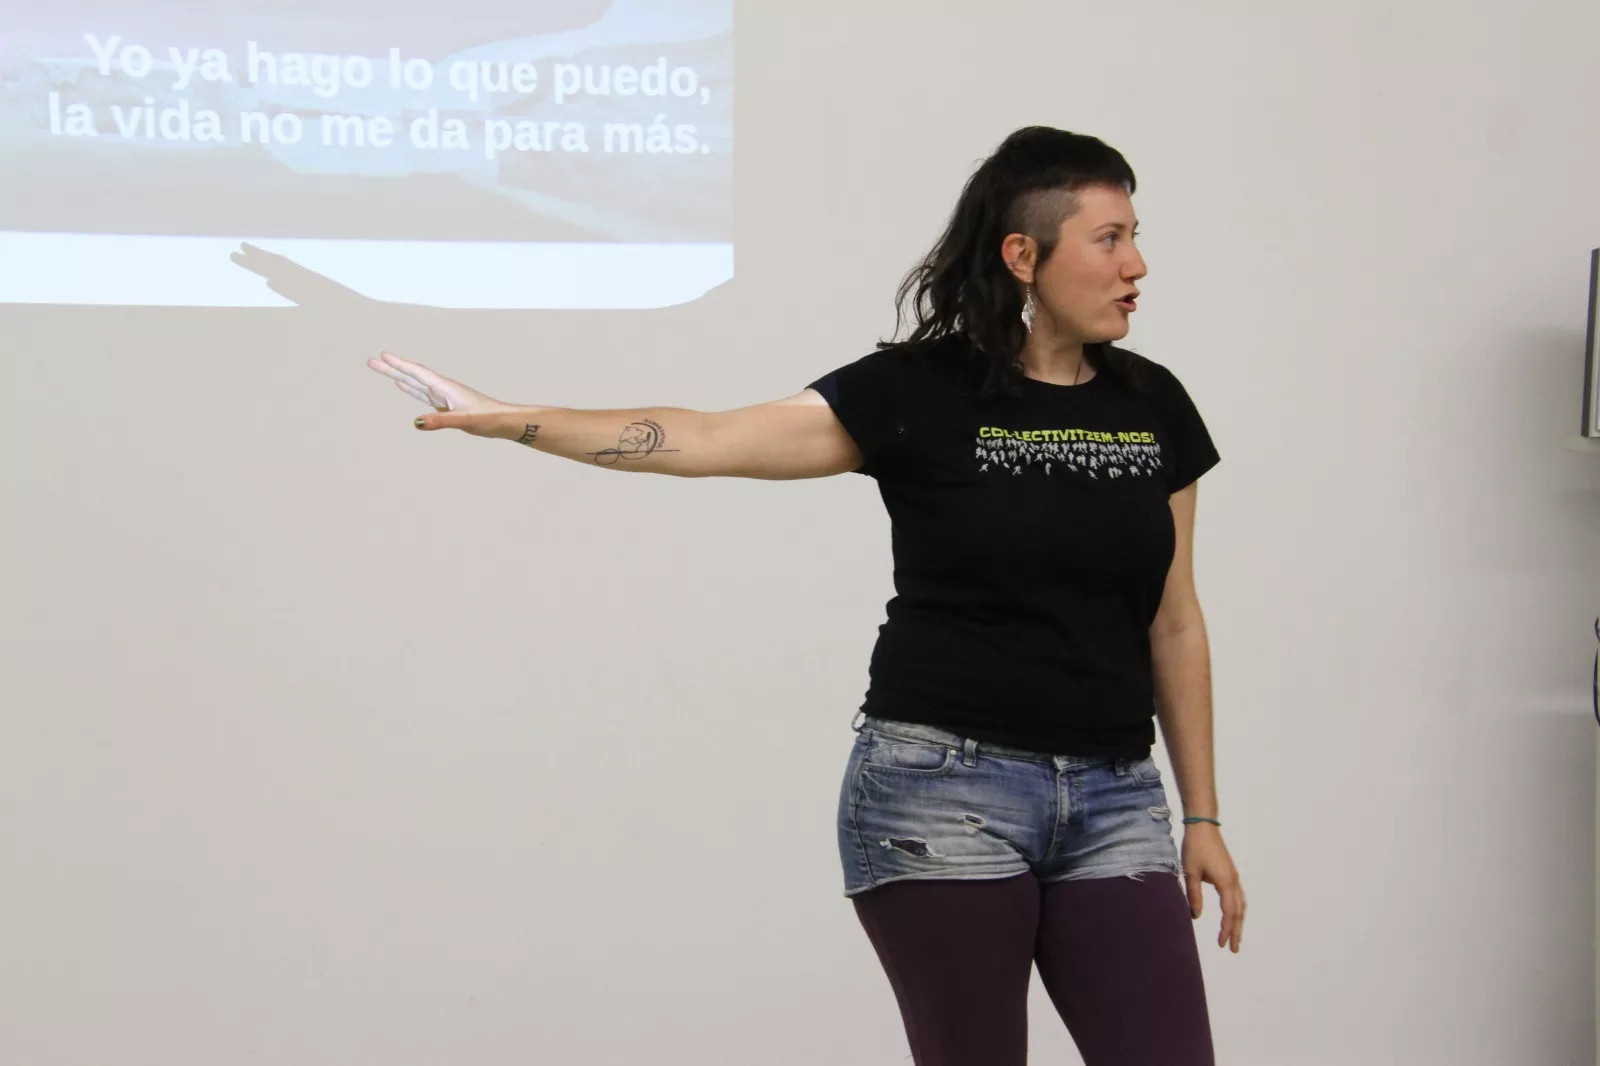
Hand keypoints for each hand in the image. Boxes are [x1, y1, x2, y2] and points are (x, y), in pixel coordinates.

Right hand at [366, 351, 518, 437]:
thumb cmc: (489, 419)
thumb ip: (441, 421)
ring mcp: (444, 396)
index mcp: (445, 387)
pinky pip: (423, 394)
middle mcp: (443, 389)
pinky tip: (404, 385)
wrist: (505, 421)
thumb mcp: (464, 421)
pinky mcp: (447, 405)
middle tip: (371, 361)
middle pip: (412, 375)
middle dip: (391, 368)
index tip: (381, 355)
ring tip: (382, 368)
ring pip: (416, 383)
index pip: (418, 373)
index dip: (399, 365)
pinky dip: (411, 388)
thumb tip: (416, 422)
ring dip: (398, 376)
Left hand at [1182, 824, 1244, 952]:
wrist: (1203, 826)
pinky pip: (1238, 896)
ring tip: (1235, 937)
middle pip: (1239, 911)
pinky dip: (1238, 910)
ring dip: (1238, 922)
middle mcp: (1233, 881)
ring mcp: (1234, 877)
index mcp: (1225, 881)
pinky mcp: (1230, 873)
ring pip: (1241, 905)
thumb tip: (1196, 916)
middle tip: (1233, 949)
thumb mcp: (1190, 872)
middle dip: (1236, 931)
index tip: (1222, 944)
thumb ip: (1194, 895)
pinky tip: (1233, 916)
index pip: (1229, 912)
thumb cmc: (1195, 847)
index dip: (1226, 929)